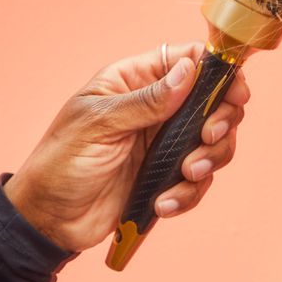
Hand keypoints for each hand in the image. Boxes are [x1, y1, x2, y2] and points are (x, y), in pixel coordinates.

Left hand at [4, 44, 250, 251]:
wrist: (48, 221)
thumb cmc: (60, 164)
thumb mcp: (99, 125)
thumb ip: (147, 100)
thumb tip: (188, 71)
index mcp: (134, 82)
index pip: (187, 61)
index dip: (217, 72)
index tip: (233, 93)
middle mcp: (155, 110)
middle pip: (212, 102)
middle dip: (220, 121)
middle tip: (207, 138)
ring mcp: (163, 144)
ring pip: (213, 143)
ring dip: (208, 160)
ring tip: (185, 175)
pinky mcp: (166, 178)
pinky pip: (197, 181)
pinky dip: (188, 193)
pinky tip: (162, 202)